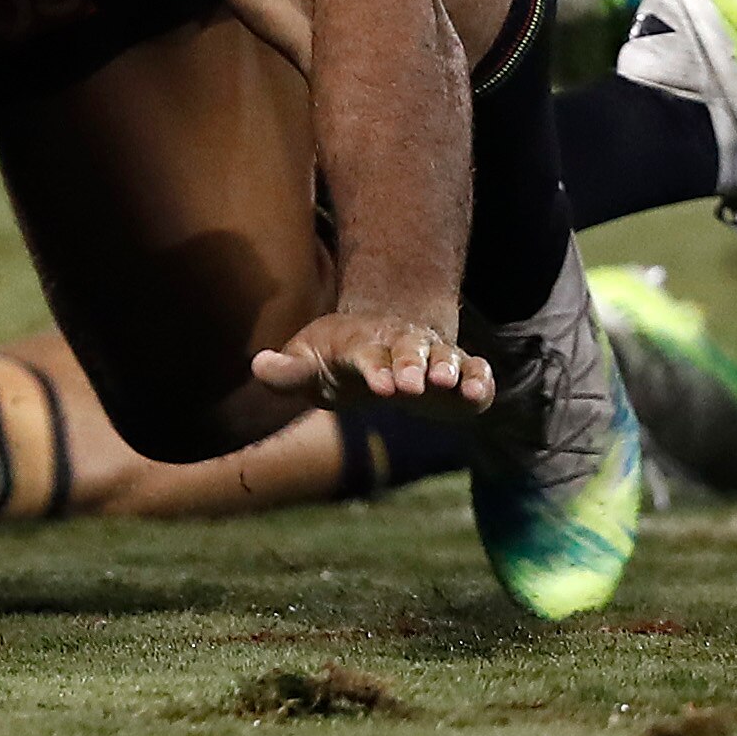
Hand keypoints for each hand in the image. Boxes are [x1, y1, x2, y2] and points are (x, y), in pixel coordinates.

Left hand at [249, 309, 492, 412]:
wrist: (378, 342)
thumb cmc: (335, 358)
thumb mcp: (306, 363)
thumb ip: (286, 371)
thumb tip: (257, 366)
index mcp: (362, 345)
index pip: (367, 355)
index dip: (375, 369)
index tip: (382, 386)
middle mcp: (400, 346)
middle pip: (408, 351)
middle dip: (411, 366)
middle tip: (413, 387)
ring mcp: (431, 357)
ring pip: (444, 357)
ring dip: (448, 368)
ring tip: (448, 384)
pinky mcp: (458, 374)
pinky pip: (474, 370)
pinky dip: (479, 379)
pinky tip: (478, 393)